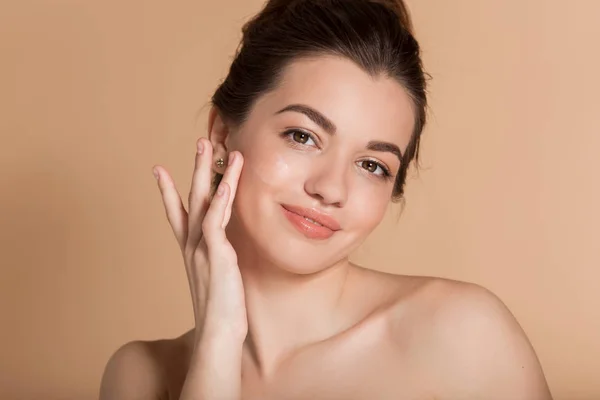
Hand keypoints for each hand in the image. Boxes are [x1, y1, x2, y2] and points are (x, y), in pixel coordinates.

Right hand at [152, 138, 246, 397]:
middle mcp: (193, 246)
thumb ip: (216, 262)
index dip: (169, 191)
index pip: (178, 214)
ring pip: (204, 202)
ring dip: (208, 172)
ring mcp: (202, 249)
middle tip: (199, 142)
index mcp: (192, 250)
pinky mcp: (216, 255)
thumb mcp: (216, 280)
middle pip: (191, 199)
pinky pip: (216, 221)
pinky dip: (221, 200)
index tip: (160, 170)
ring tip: (212, 147)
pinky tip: (227, 182)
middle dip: (195, 169)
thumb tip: (224, 254)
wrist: (219, 334)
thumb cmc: (221, 311)